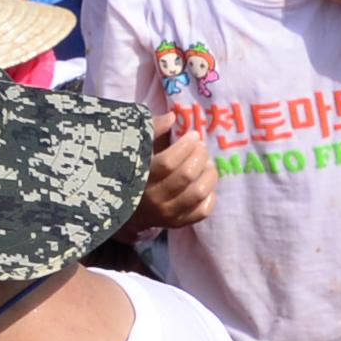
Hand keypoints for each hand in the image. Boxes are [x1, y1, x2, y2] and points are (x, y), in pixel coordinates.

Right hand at [137, 112, 215, 227]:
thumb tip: (172, 116)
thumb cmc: (135, 170)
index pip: (168, 163)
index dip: (186, 146)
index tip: (193, 135)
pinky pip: (203, 211)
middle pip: (186, 176)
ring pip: (198, 193)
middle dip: (200, 156)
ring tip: (207, 163)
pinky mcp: (178, 223)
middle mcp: (154, 199)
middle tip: (202, 147)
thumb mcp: (137, 148)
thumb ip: (152, 130)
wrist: (129, 209)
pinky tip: (205, 182)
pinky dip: (210, 195)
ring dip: (209, 174)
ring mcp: (167, 214)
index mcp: (140, 178)